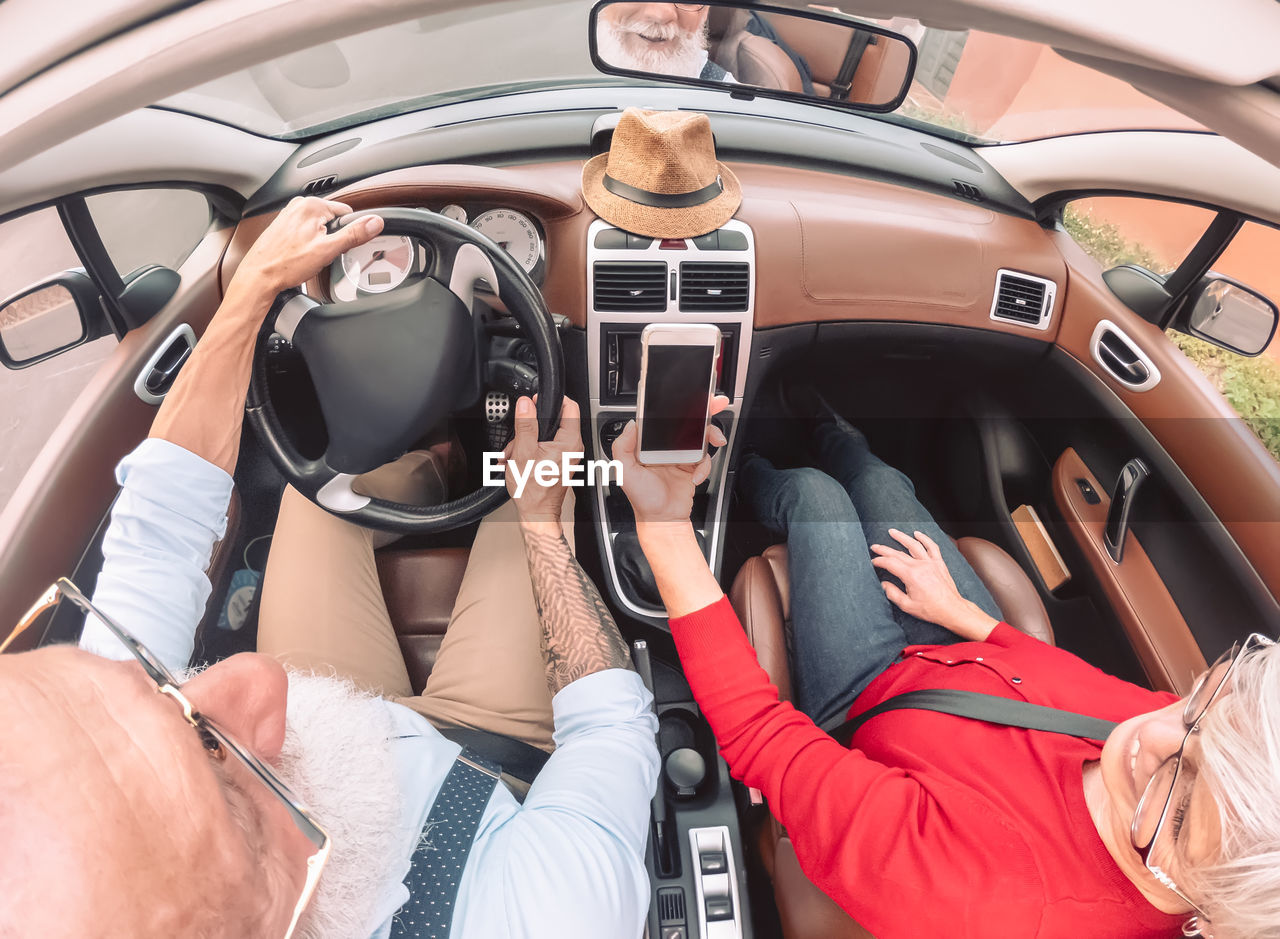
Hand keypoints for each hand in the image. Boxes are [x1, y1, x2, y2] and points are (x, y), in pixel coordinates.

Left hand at [234, 196, 384, 297]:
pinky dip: (307, 243)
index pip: (347, 213)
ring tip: (308, 256)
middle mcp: (299, 205)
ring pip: (319, 227)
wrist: (260, 276)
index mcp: (312, 205)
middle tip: (321, 254)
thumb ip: (354, 234)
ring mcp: (289, 214)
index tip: (337, 246)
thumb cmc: (286, 265)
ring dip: (320, 241)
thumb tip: (375, 222)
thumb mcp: (328, 250)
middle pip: (332, 220)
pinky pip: (306, 231)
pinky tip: (300, 255)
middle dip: (332, 238)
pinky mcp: (283, 224)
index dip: (347, 233)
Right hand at [504, 394, 582, 523]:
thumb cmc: (533, 490)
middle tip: (517, 437)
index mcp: (569, 441)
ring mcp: (567, 454)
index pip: (569, 406)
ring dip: (525, 440)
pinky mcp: (559, 460)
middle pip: (553, 420)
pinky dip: (529, 449)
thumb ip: (526, 424)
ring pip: (544, 434)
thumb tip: (526, 403)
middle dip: (530, 426)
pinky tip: (518, 459)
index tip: (535, 401)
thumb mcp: (523, 452)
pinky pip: (544, 446)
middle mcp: (572, 446)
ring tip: (513, 454)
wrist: (536, 513)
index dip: (551, 399)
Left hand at [612, 395, 729, 524]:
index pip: (663, 418)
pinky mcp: (693, 467)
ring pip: (701, 436)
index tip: (687, 398)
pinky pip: (706, 458)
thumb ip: (622, 446)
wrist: (662, 520)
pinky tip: (695, 476)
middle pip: (687, 421)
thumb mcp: (624, 471)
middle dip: (704, 410)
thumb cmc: (642, 499)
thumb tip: (631, 424)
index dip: (676, 406)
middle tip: (715, 404)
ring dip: (711, 434)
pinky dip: (705, 466)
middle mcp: (666, 446)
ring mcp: (681, 455)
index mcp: (649, 444)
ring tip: (715, 440)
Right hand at [870, 529, 997, 640]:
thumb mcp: (907, 606)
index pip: (890, 563)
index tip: (873, 561)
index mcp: (911, 576)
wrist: (951, 609)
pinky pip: (932, 547)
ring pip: (914, 545)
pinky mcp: (939, 563)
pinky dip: (924, 538)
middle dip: (884, 549)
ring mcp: (931, 563)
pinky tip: (917, 534)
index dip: (879, 561)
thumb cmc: (930, 609)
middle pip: (898, 553)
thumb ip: (893, 593)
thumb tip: (883, 584)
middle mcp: (920, 566)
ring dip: (902, 537)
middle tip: (874, 546)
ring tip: (892, 532)